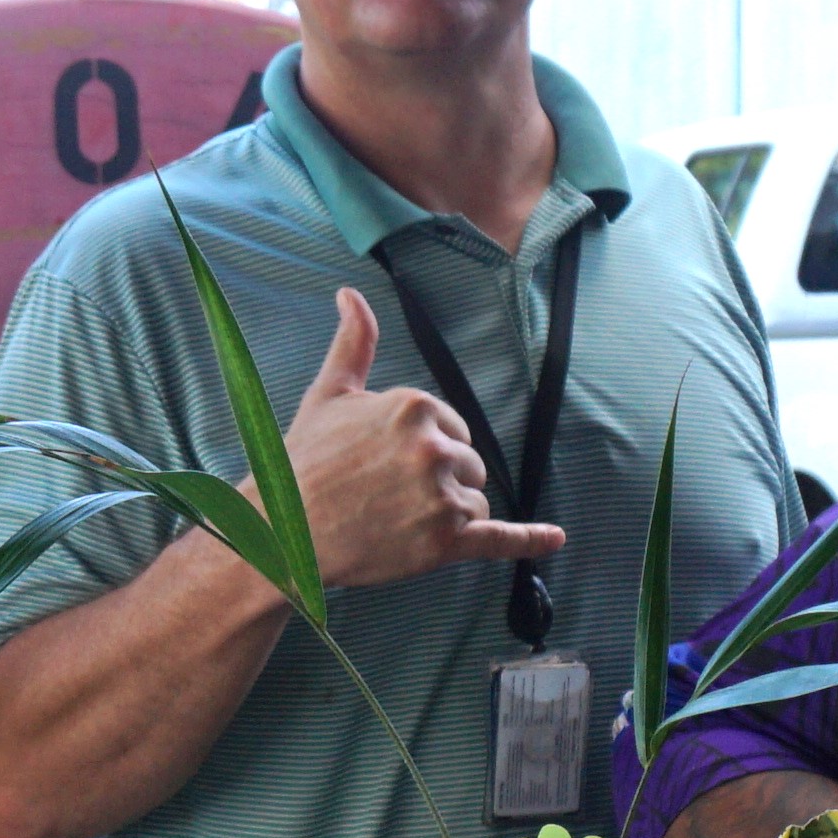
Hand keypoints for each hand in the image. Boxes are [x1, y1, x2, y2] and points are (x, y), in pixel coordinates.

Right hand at [278, 289, 566, 593]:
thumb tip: (351, 294)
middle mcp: (435, 448)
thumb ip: (354, 342)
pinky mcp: (445, 543)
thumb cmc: (303, 462)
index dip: (424, 450)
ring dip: (444, 516)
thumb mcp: (330, 393)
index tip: (386, 465)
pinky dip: (528, 539)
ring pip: (473, 504)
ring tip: (395, 522)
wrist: (283, 532)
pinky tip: (554, 538)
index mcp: (416, 406)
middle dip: (437, 482)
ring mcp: (443, 497)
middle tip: (386, 496)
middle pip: (468, 466)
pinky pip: (500, 539)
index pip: (453, 430)